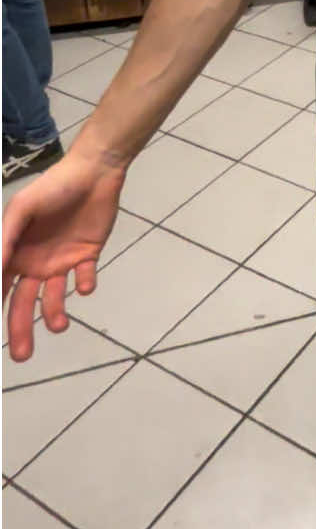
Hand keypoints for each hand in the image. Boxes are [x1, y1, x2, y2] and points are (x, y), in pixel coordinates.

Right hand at [3, 151, 125, 360]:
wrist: (95, 171)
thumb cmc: (53, 187)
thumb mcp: (22, 209)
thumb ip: (5, 240)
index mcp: (14, 254)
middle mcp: (34, 263)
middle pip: (23, 304)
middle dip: (20, 331)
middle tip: (22, 356)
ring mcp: (61, 261)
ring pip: (53, 299)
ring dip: (53, 315)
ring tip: (59, 325)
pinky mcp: (87, 257)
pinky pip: (84, 279)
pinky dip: (84, 286)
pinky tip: (84, 284)